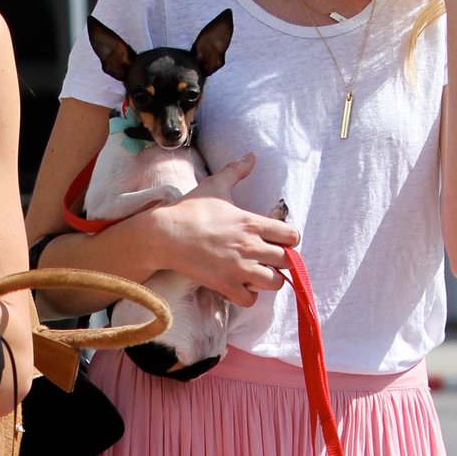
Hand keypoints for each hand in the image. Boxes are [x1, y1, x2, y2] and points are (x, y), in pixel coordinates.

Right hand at [143, 152, 298, 307]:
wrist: (165, 234)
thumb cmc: (190, 209)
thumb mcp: (215, 186)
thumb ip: (237, 171)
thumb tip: (251, 155)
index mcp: (252, 222)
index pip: (291, 235)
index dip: (289, 239)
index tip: (278, 240)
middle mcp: (250, 246)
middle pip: (287, 261)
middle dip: (282, 260)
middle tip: (269, 258)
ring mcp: (238, 268)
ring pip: (274, 282)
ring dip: (269, 279)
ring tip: (258, 274)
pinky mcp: (225, 285)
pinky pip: (250, 299)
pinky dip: (248, 296)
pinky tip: (241, 287)